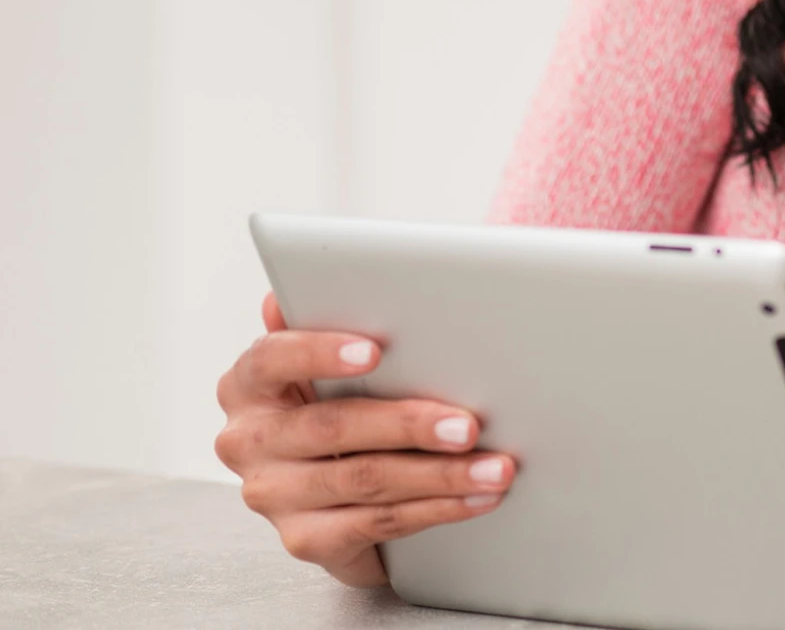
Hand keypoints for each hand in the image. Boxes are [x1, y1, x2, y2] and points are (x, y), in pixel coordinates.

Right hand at [214, 293, 516, 586]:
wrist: (337, 488)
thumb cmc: (342, 399)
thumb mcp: (333, 361)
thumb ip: (325, 318)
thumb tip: (300, 288)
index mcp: (248, 384)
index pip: (272, 358)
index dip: (320, 352)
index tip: (375, 350)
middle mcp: (248, 440)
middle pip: (333, 427)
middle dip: (410, 424)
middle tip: (470, 424)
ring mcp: (272, 495)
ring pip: (365, 480)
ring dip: (440, 475)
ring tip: (495, 466)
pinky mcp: (303, 539)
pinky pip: (377, 523)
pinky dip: (436, 510)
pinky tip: (476, 499)